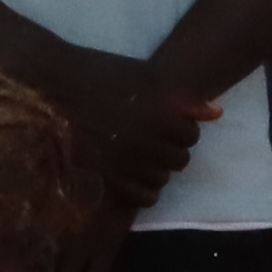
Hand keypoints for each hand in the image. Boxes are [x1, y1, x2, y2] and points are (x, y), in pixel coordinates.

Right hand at [24, 45, 214, 219]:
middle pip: (180, 159)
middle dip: (169, 150)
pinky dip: (142, 189)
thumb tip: (218, 114)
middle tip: (149, 138)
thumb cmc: (102, 75)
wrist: (53, 85)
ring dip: (155, 169)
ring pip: (162, 179)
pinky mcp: (107, 175)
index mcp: (160, 108)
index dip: (180, 129)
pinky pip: (144, 196)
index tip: (163, 122)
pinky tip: (131, 172)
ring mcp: (126, 158)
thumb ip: (184, 98)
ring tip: (138, 154)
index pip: (191, 134)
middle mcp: (146, 135)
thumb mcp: (145, 77)